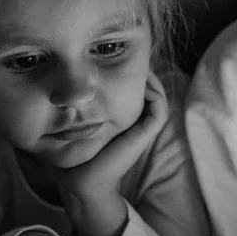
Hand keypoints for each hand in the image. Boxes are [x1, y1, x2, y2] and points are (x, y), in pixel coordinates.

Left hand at [60, 71, 168, 201]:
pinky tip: (141, 83)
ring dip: (152, 79)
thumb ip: (84, 104)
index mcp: (125, 118)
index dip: (133, 71)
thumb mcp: (79, 120)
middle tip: (133, 57)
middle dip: (143, 71)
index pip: (137, 88)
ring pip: (158, 96)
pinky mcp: (145, 134)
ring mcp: (144, 128)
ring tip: (139, 66)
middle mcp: (137, 121)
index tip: (119, 58)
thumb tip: (76, 80)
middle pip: (150, 89)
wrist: (80, 178)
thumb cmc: (76, 150)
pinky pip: (160, 108)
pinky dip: (156, 93)